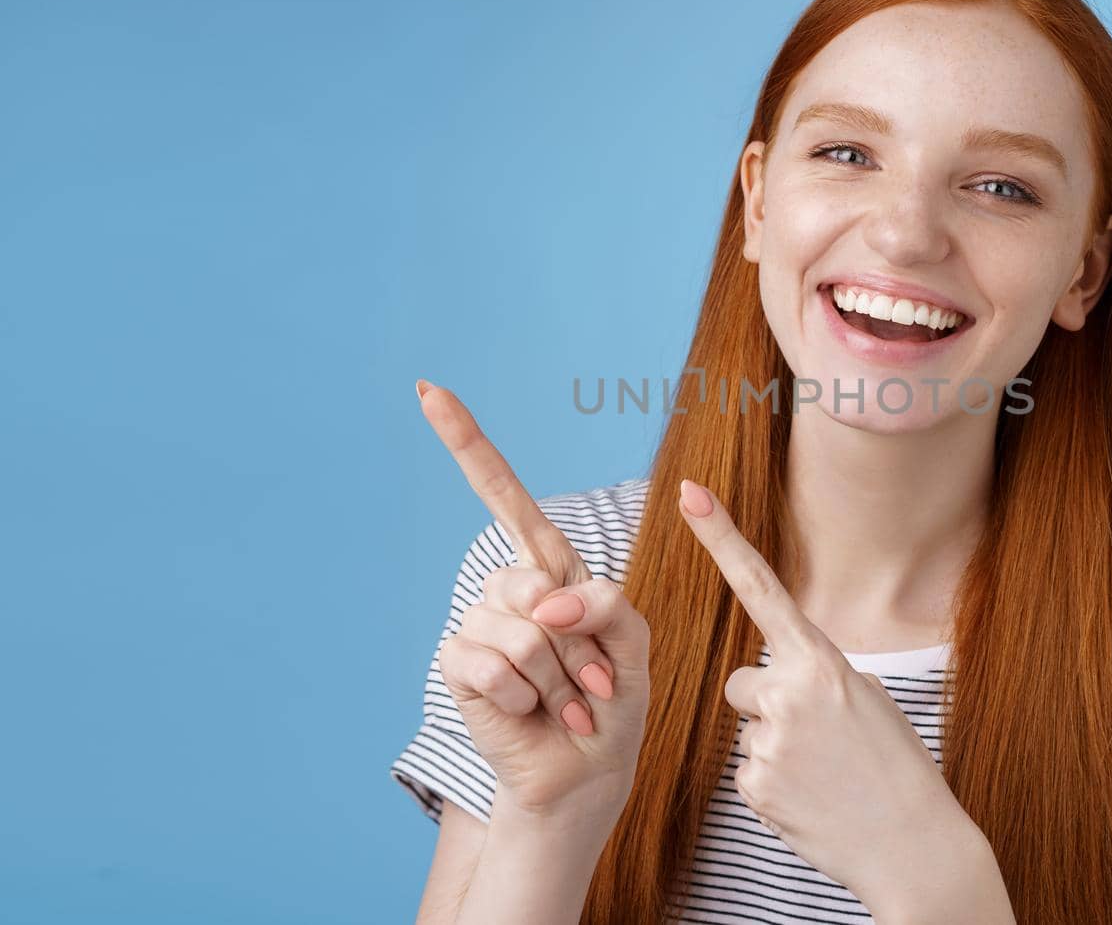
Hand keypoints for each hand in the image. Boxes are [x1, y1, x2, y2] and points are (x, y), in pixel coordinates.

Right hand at [418, 379, 650, 827]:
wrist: (588, 769)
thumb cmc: (612, 700)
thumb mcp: (632, 642)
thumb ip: (605, 605)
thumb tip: (546, 603)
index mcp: (551, 567)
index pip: (502, 495)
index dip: (467, 443)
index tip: (429, 391)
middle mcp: (510, 588)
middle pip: (534, 584)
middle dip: (577, 644)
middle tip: (590, 682)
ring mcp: (479, 624)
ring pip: (520, 633)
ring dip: (557, 679)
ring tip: (566, 702)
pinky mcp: (459, 666)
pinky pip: (492, 666)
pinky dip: (527, 699)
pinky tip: (534, 714)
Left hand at [675, 478, 981, 909]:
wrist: (912, 845)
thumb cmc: (897, 767)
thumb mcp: (872, 699)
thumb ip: (822, 675)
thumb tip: (786, 678)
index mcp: (822, 660)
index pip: (761, 587)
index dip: (721, 538)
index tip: (689, 495)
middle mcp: (788, 692)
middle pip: (743, 682)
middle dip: (769, 705)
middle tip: (820, 739)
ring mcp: (768, 741)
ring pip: (748, 729)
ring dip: (777, 747)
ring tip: (824, 773)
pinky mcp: (753, 786)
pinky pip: (748, 769)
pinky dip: (775, 784)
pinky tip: (811, 798)